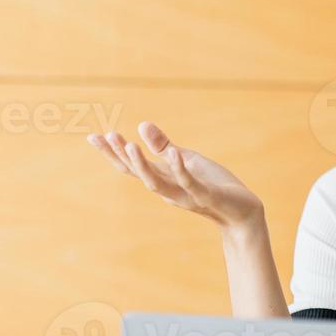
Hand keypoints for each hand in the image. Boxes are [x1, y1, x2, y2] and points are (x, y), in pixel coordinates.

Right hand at [85, 120, 263, 231]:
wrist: (242, 211)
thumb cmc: (214, 184)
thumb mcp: (188, 160)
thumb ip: (165, 146)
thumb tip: (142, 124)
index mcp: (164, 179)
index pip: (132, 166)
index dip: (113, 153)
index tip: (93, 137)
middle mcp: (169, 189)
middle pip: (138, 174)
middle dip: (121, 156)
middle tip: (107, 136)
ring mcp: (186, 195)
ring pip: (157, 182)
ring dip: (142, 165)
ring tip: (129, 144)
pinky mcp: (206, 196)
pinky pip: (190, 183)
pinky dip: (180, 169)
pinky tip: (174, 153)